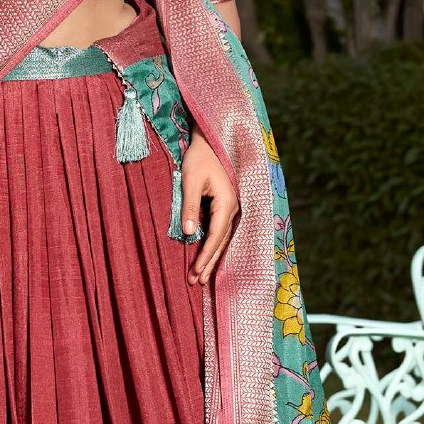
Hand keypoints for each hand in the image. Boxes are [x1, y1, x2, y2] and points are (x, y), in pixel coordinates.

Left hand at [181, 131, 239, 284]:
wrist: (209, 141)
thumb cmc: (199, 158)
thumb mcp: (190, 180)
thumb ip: (190, 206)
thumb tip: (190, 233)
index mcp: (226, 203)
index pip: (216, 236)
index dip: (206, 256)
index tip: (195, 272)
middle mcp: (233, 208)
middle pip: (222, 242)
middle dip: (209, 263)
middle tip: (195, 282)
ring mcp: (231, 208)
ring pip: (223, 238)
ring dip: (212, 257)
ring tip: (200, 276)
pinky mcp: (226, 206)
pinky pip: (221, 231)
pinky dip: (214, 245)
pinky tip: (207, 256)